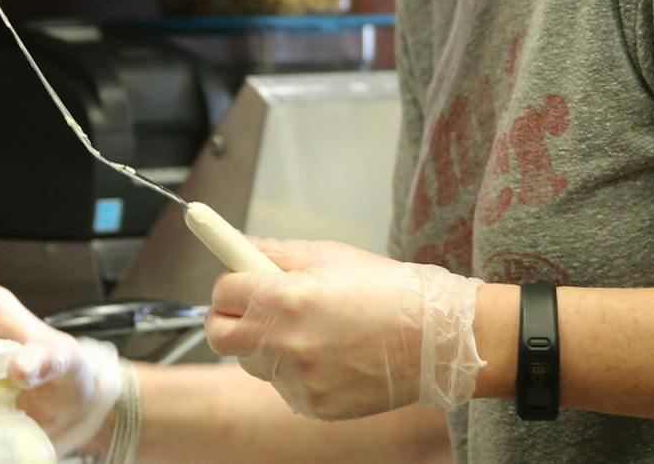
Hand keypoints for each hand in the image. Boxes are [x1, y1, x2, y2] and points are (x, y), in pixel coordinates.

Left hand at [206, 239, 483, 420]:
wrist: (433, 339)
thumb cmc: (386, 289)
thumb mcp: (330, 255)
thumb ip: (275, 253)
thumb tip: (238, 248)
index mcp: (286, 297)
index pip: (221, 292)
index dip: (230, 283)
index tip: (240, 281)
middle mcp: (284, 342)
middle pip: (220, 336)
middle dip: (230, 318)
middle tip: (256, 308)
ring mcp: (297, 380)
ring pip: (253, 362)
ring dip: (267, 345)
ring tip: (312, 330)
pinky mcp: (311, 405)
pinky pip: (283, 386)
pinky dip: (296, 371)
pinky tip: (331, 355)